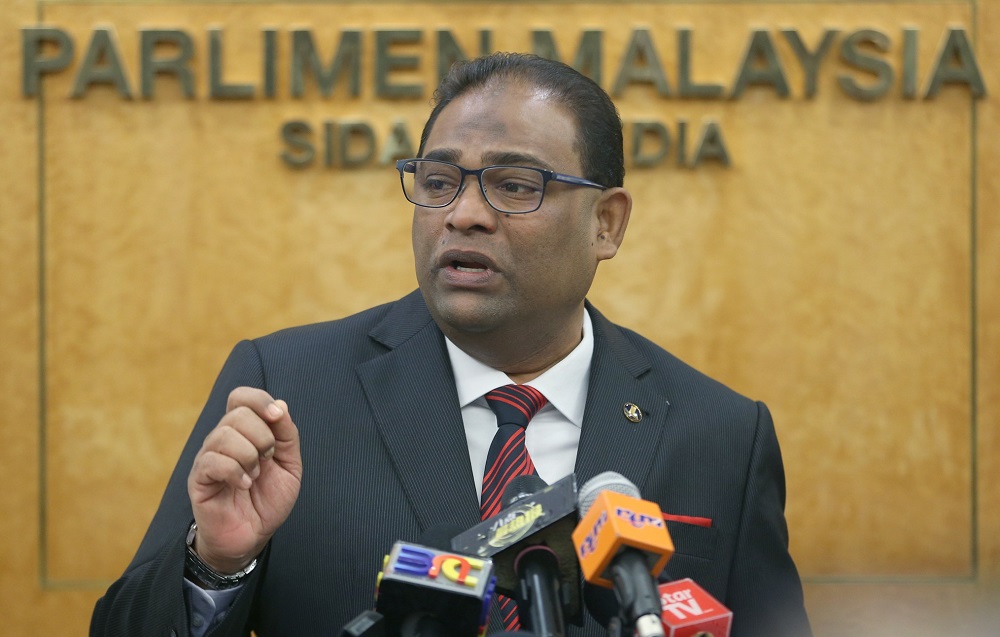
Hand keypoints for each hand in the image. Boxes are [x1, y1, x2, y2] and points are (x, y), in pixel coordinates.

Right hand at [187, 387, 302, 573]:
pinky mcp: (199, 479)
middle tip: (267, 459)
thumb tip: (280, 404)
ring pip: (225, 435)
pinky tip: (244, 485)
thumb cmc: (268, 500)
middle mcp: (222, 439)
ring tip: (255, 476)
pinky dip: (236, 472)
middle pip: (237, 414)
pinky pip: (213, 461)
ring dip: (250, 457)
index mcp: (244, 431)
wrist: (253, 536)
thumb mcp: (290, 465)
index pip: (240, 397)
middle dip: (262, 436)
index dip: (259, 399)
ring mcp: (208, 458)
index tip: (278, 416)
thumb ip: (287, 435)